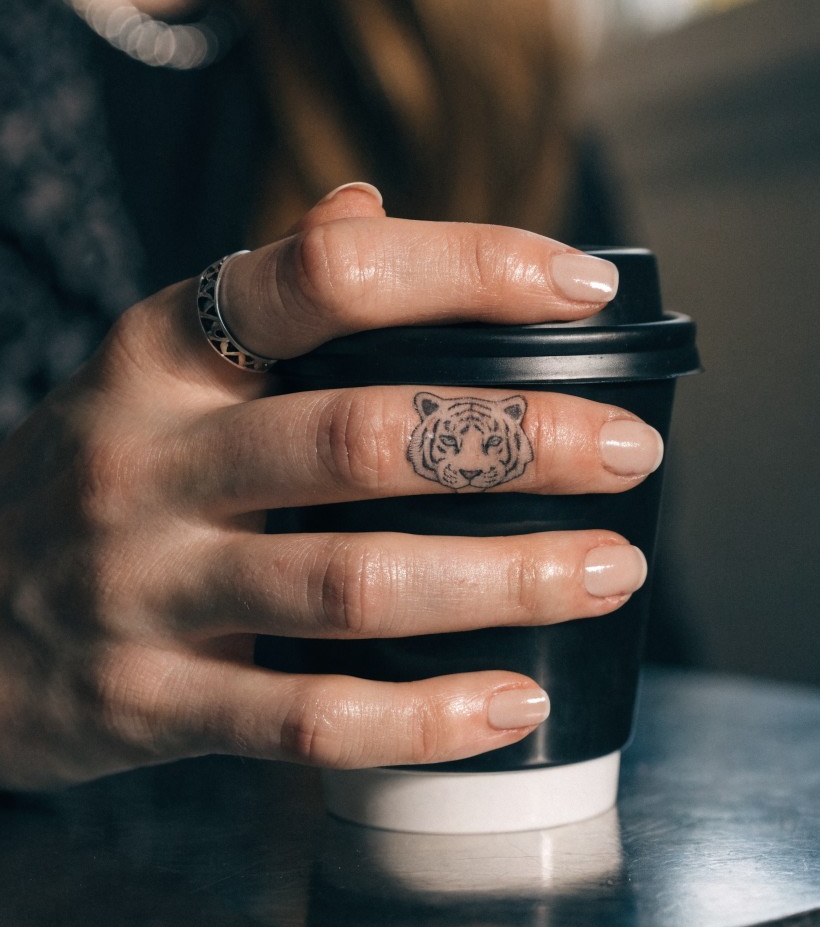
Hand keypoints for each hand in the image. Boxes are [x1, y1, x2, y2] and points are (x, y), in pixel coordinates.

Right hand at [0, 186, 658, 788]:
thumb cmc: (84, 480)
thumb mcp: (148, 370)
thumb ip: (261, 297)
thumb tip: (370, 206)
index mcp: (159, 353)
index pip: (323, 275)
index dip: (467, 267)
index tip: (578, 284)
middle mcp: (147, 460)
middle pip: (359, 437)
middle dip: (518, 444)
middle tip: (627, 452)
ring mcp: (143, 588)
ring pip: (350, 584)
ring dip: (500, 579)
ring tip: (607, 571)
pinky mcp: (149, 703)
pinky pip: (305, 720)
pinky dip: (420, 716)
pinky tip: (508, 703)